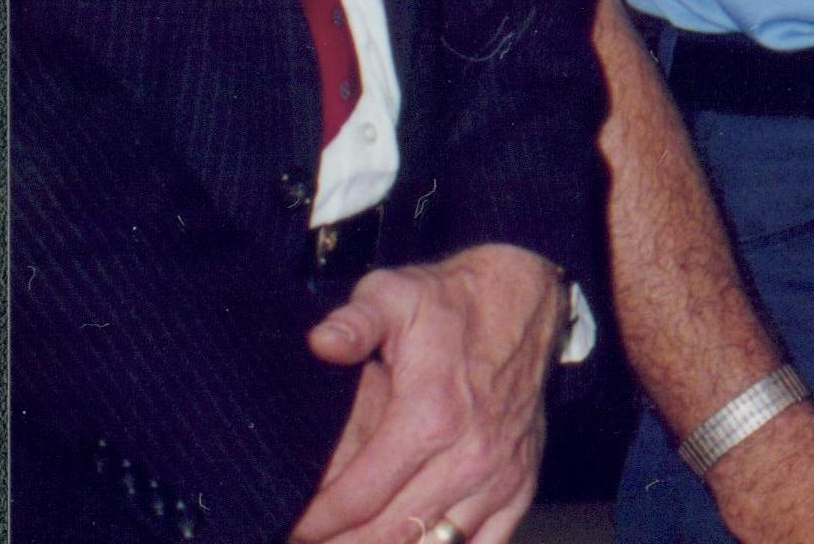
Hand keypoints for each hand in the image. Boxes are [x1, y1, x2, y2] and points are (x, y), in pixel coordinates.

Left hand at [291, 242, 562, 543]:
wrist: (526, 300)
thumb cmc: (449, 304)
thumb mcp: (393, 295)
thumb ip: (354, 323)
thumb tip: (320, 342)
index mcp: (431, 417)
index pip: (357, 500)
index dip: (313, 524)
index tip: (287, 528)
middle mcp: (470, 457)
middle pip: (389, 535)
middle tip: (308, 541)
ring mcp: (499, 476)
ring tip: (349, 543)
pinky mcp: (520, 486)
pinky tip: (409, 542)